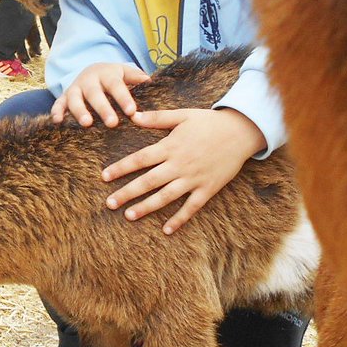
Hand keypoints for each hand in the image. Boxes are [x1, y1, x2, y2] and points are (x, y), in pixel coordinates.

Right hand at [51, 62, 150, 126]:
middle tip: (112, 123)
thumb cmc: (114, 78)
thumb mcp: (126, 73)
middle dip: (103, 108)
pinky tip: (58, 122)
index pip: (116, 85)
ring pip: (75, 99)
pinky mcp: (64, 97)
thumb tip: (150, 81)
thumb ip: (136, 77)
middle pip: (95, 93)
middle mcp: (89, 80)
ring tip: (87, 124)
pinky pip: (58, 104)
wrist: (92, 72)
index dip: (123, 98)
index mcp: (107, 74)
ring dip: (80, 111)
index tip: (132, 111)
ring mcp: (75, 88)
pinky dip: (56, 111)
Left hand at [104, 107, 266, 233]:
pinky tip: (166, 230)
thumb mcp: (183, 115)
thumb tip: (133, 116)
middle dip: (127, 193)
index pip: (140, 159)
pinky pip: (191, 207)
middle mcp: (180, 164)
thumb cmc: (210, 122)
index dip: (121, 168)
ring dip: (146, 207)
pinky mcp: (208, 188)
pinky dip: (179, 219)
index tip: (105, 177)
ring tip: (129, 216)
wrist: (241, 132)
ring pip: (166, 197)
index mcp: (171, 146)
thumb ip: (157, 118)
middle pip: (148, 181)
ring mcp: (194, 178)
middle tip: (109, 203)